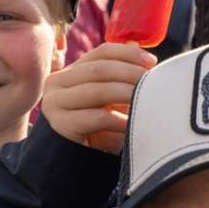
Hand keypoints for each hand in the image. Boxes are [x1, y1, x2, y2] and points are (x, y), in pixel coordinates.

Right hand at [40, 43, 156, 152]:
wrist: (70, 161)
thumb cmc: (95, 129)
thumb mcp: (108, 100)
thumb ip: (118, 76)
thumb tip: (137, 46)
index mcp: (71, 72)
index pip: (101, 52)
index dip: (128, 54)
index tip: (152, 62)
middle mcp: (57, 83)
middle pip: (99, 69)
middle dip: (130, 74)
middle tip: (153, 82)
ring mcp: (55, 103)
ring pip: (97, 91)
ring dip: (127, 94)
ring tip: (147, 100)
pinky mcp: (60, 125)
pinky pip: (96, 117)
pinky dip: (119, 120)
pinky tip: (132, 124)